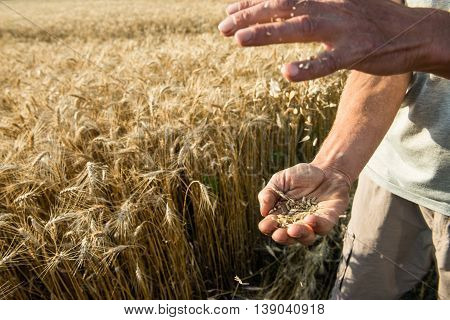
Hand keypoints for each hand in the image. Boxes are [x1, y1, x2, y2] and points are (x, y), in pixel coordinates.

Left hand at [219, 0, 444, 80]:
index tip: (229, 11)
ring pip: (301, 28)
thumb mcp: (340, 7)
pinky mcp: (357, 52)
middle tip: (223, 28)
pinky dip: (308, 67)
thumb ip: (312, 8)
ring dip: (269, 33)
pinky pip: (329, 62)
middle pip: (284, 7)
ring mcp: (343, 29)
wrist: (414, 31)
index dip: (253, 3)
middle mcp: (330, 8)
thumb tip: (287, 11)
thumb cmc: (372, 21)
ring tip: (240, 40)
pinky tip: (286, 74)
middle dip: (251, 16)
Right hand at [258, 163, 349, 244]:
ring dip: (300, 235)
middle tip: (279, 234)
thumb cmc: (301, 175)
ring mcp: (313, 223)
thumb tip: (263, 212)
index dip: (268, 228)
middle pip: (288, 238)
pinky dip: (317, 225)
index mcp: (281, 215)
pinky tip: (310, 218)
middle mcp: (296, 223)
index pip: (272, 227)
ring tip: (294, 229)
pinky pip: (324, 226)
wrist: (326, 169)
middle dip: (283, 238)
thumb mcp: (280, 180)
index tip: (267, 223)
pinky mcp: (329, 218)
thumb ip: (269, 193)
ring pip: (307, 238)